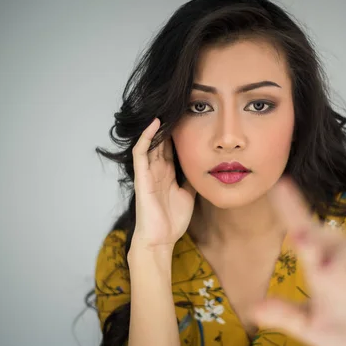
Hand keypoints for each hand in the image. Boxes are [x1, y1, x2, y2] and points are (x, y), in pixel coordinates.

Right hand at [130, 118, 196, 252]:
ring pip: (150, 142)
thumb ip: (192, 180)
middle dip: (170, 125)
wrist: (160, 240)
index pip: (172, 147)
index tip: (190, 116)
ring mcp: (148, 172)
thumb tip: (205, 167)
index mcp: (167, 174)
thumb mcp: (189, 194)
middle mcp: (156, 170)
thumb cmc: (172, 221)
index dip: (179, 132)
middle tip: (180, 105)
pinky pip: (141, 152)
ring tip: (168, 108)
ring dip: (158, 126)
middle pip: (162, 141)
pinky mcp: (142, 177)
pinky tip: (156, 123)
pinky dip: (147, 137)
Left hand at [253, 177, 345, 345]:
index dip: (292, 208)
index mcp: (319, 266)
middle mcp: (342, 258)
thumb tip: (256, 309)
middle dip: (326, 248)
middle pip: (333, 235)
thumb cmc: (343, 333)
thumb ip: (287, 317)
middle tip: (324, 268)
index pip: (303, 230)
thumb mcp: (311, 329)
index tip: (280, 185)